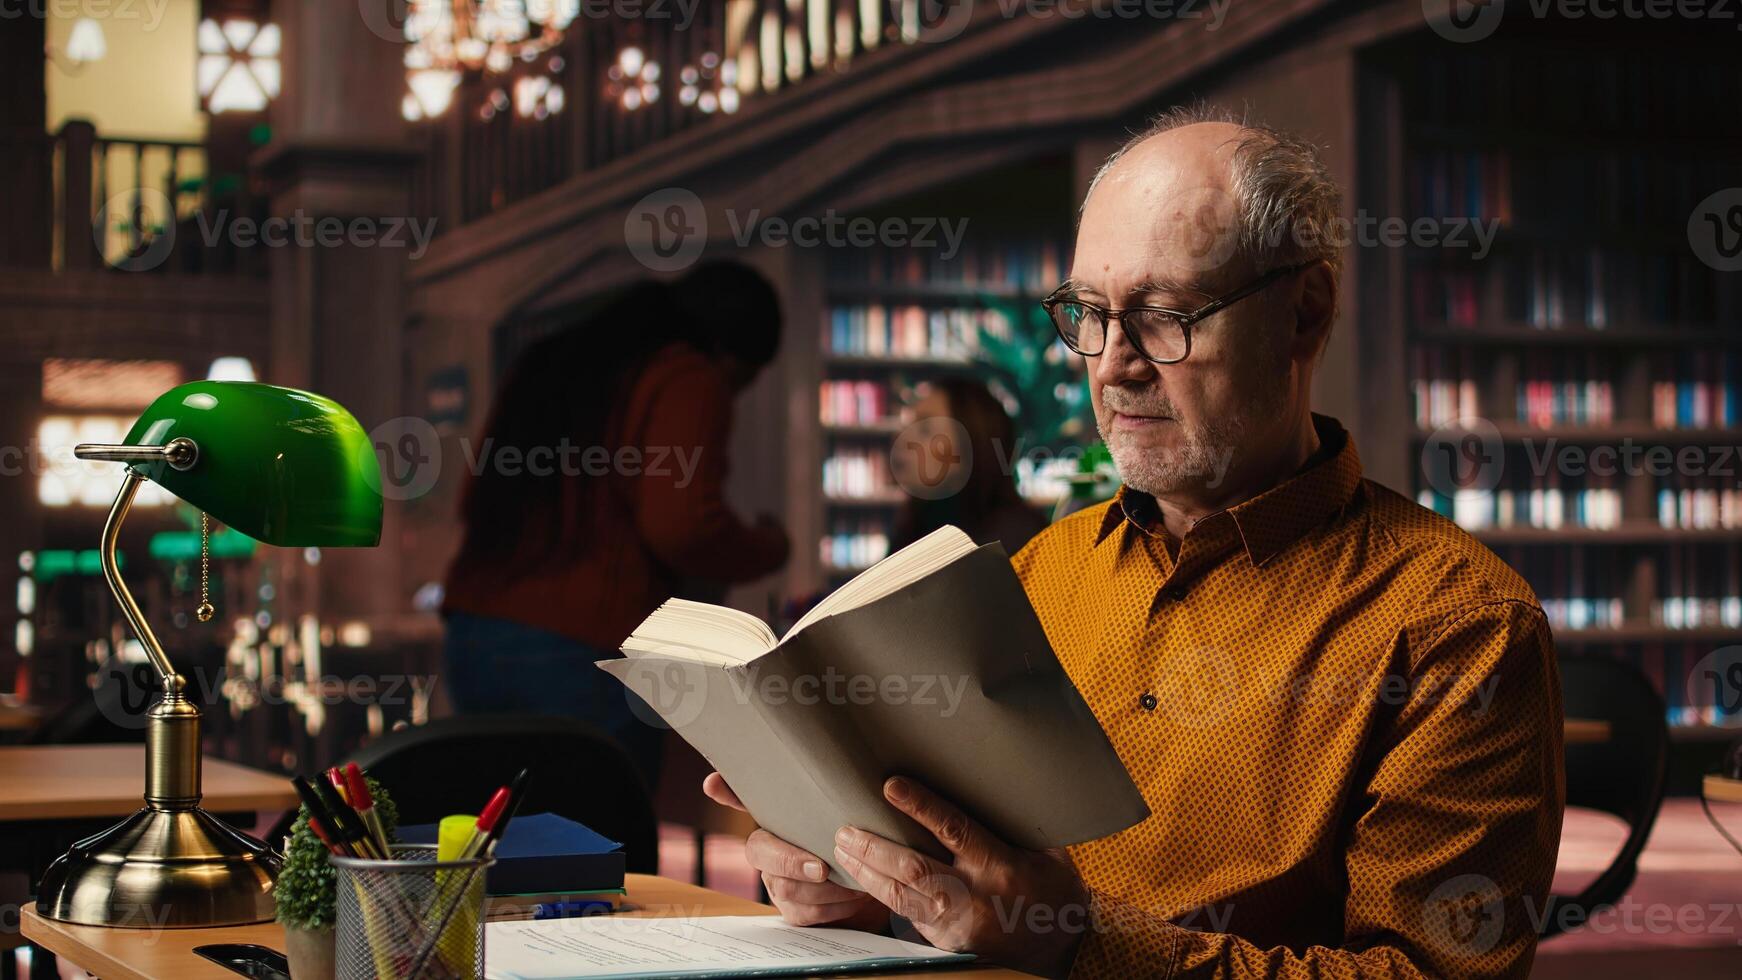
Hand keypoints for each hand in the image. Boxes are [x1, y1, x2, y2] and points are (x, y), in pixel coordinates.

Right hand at [701, 772, 886, 930]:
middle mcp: (768, 850)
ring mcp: (776, 881)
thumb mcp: (850, 816)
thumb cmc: (855, 843)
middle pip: (761, 853)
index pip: (743, 798)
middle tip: (822, 867)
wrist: (875, 883)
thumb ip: (834, 789)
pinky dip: (834, 906)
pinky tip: (854, 896)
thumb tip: (781, 759)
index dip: (728, 791)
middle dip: (790, 861)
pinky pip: (805, 913)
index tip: (713, 783)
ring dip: (825, 888)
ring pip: (785, 888)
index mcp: (779, 820)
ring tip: (856, 880)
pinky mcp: (793, 911)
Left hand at [832, 777, 1090, 977]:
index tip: (890, 786)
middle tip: (844, 827)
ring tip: (843, 848)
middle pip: (914, 868)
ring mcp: (956, 924)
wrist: (1063, 948)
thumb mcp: (1047, 851)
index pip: (954, 831)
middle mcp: (975, 897)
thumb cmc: (1054, 889)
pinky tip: (861, 877)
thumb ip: (1012, 823)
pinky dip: (879, 895)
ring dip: (867, 872)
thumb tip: (982, 780)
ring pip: (900, 897)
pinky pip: (905, 915)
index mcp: (1001, 866)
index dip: (920, 806)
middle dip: (874, 847)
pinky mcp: (945, 942)